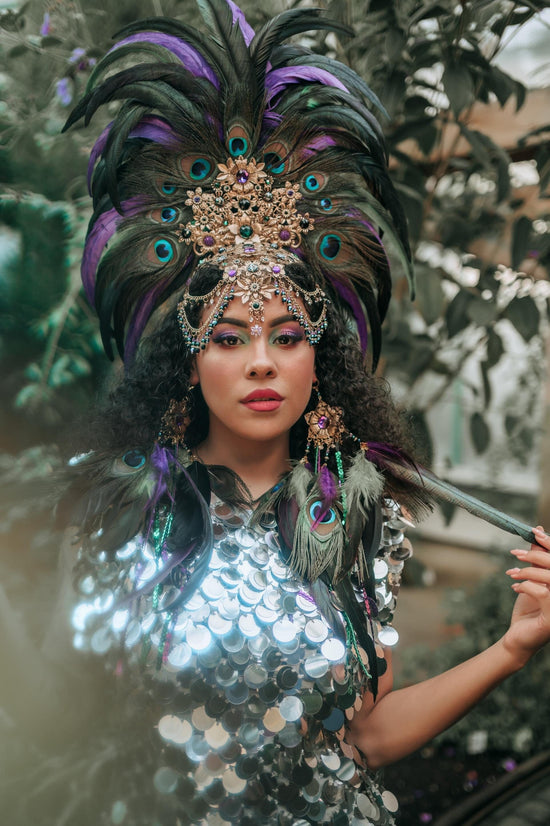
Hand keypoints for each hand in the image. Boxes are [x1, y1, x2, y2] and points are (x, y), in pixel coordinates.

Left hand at [504, 526, 549, 664]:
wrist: (518, 637)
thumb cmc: (529, 608)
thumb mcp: (532, 578)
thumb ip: (538, 558)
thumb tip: (540, 531)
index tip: (534, 532)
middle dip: (535, 556)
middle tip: (515, 553)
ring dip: (528, 572)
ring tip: (512, 573)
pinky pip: (542, 593)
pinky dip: (526, 586)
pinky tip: (515, 588)